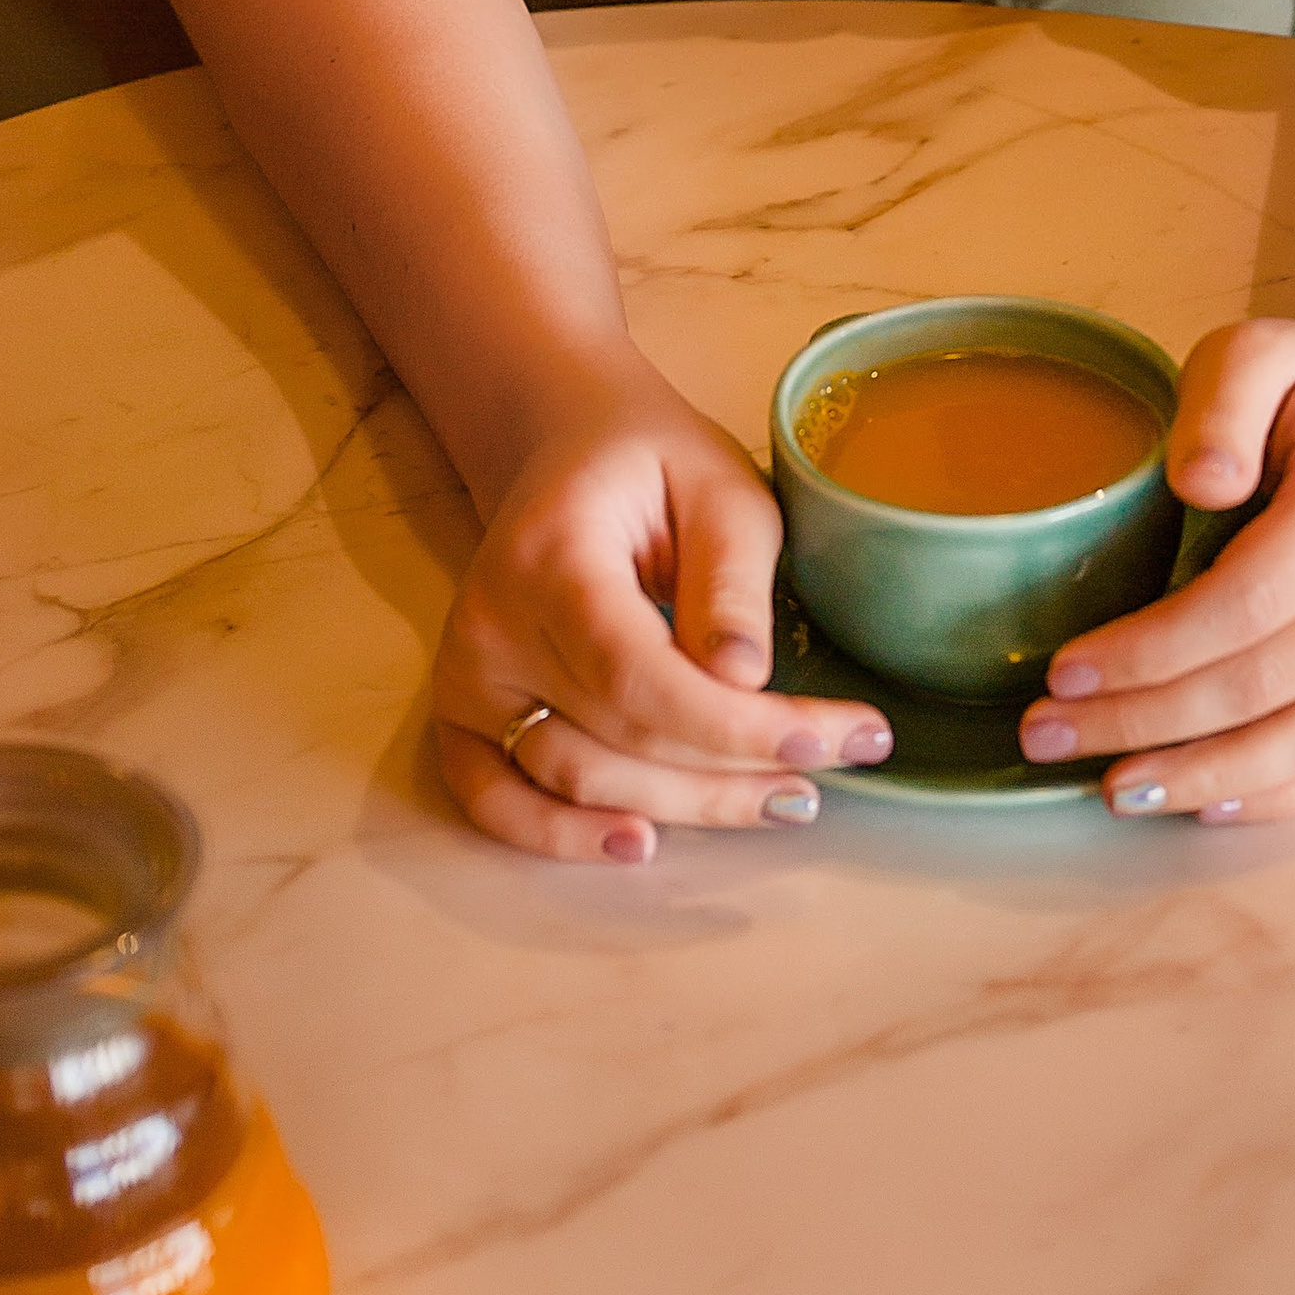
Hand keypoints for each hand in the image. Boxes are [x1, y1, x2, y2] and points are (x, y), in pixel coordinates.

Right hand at [430, 352, 892, 860]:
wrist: (565, 449)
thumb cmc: (652, 464)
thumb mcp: (719, 486)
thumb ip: (732, 577)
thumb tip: (744, 682)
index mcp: (551, 558)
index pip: (639, 676)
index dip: (735, 728)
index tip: (832, 740)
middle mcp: (493, 627)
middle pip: (618, 738)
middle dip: (736, 768)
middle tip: (833, 767)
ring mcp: (468, 677)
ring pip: (577, 780)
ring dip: (686, 805)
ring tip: (784, 798)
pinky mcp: (462, 713)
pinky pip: (496, 801)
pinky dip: (562, 837)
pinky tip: (641, 845)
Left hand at [1017, 313, 1294, 821]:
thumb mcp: (1259, 349)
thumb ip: (1220, 403)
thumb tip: (1197, 483)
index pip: (1247, 601)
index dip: (1150, 650)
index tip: (1063, 671)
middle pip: (1265, 683)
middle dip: (1148, 722)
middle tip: (1049, 736)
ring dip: (1206, 777)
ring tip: (1115, 790)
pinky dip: (1284, 797)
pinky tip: (1207, 804)